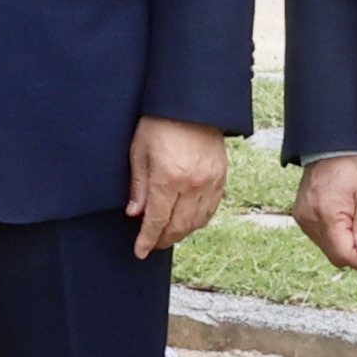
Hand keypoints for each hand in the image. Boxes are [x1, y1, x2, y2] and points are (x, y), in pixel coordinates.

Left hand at [126, 116, 233, 260]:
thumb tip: (135, 214)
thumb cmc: (159, 123)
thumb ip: (138, 186)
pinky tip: (188, 222)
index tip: (140, 252)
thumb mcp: (139, 151)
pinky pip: (211, 210)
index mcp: (168, 179)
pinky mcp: (221, 178)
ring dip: (181, 233)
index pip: (157, 221)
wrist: (191, 105)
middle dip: (163, 240)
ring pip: (196, 222)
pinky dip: (198, 221)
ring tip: (167, 235)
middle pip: (178, 226)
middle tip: (152, 245)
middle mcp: (192, 185)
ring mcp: (210, 183)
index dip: (147, 240)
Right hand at [293, 150, 356, 273]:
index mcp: (327, 214)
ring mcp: (303, 217)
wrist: (332, 145)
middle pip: (335, 255)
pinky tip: (346, 223)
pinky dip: (335, 237)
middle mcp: (309, 219)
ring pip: (327, 248)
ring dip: (345, 246)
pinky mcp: (301, 214)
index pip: (344, 255)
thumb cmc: (354, 165)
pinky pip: (319, 236)